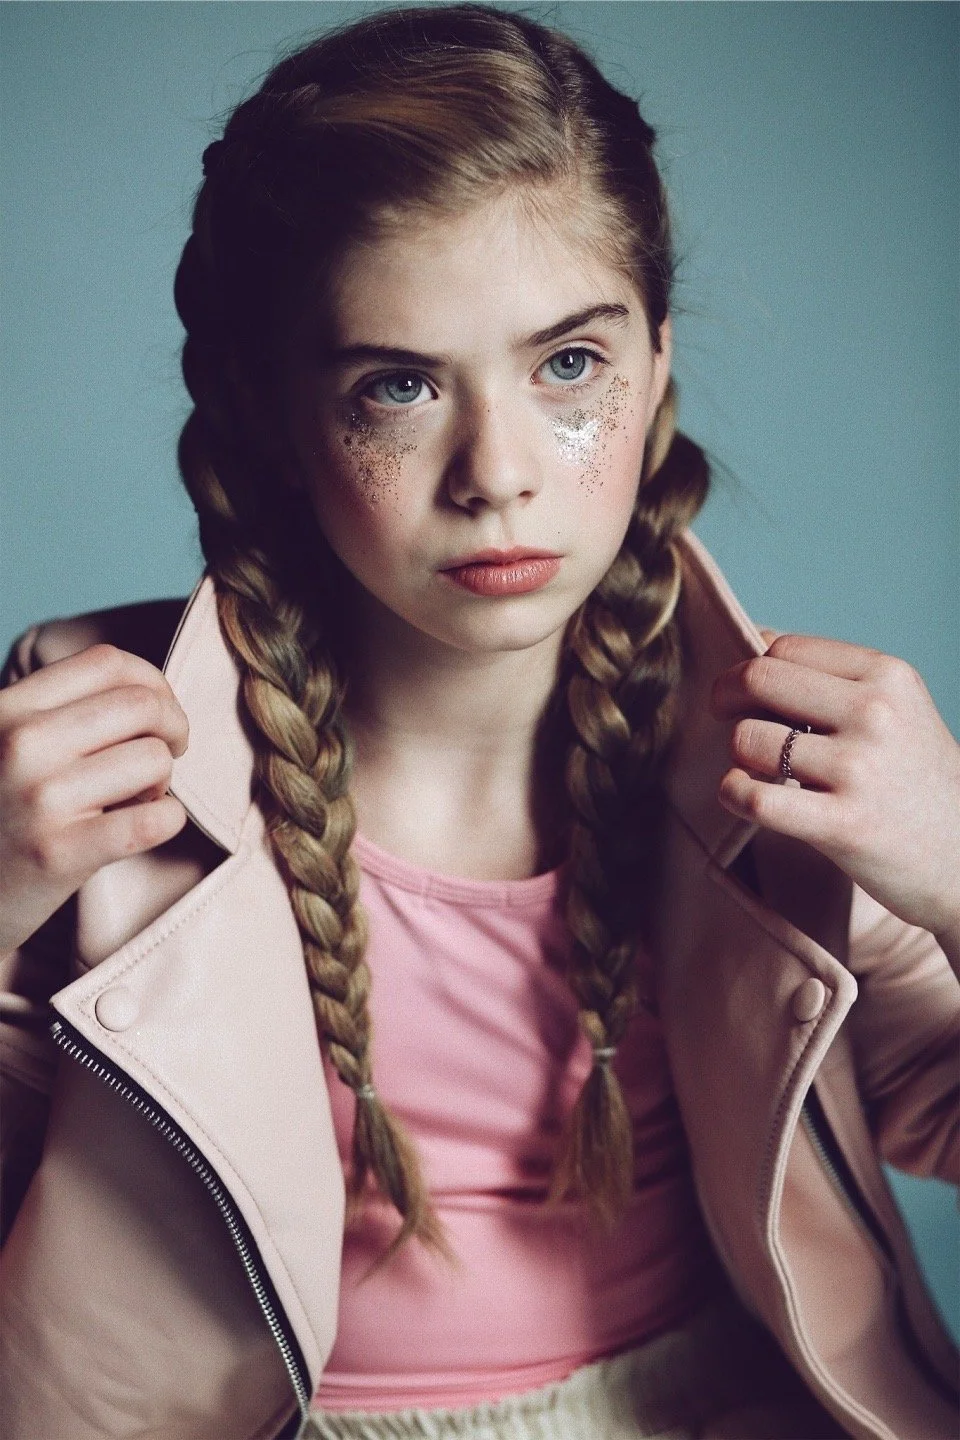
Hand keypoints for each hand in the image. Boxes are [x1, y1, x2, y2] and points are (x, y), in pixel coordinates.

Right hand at [0, 644, 188, 954]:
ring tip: (136, 799)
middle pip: (142, 705)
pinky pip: (155, 820)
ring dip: (163, 780)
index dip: (153, 684)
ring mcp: (40, 799)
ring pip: (154, 758)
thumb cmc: (0, 812)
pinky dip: (169, 820)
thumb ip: (62, 710)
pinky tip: (149, 825)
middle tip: (165, 755)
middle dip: (173, 728)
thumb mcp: (6, 743)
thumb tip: (154, 691)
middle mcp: (20, 744)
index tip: (156, 714)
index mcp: (8, 709)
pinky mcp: (60, 854)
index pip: (108, 662)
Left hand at [710, 632, 959, 940]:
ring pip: (749, 739)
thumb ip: (832, 676)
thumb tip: (756, 637)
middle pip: (759, 679)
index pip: (784, 649)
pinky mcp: (843, 825)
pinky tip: (743, 795)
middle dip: (726, 696)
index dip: (752, 668)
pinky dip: (734, 794)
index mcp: (887, 676)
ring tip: (759, 769)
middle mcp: (875, 714)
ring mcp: (860, 769)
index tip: (748, 694)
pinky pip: (755, 798)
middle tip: (725, 717)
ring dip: (738, 755)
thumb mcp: (896, 709)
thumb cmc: (916, 781)